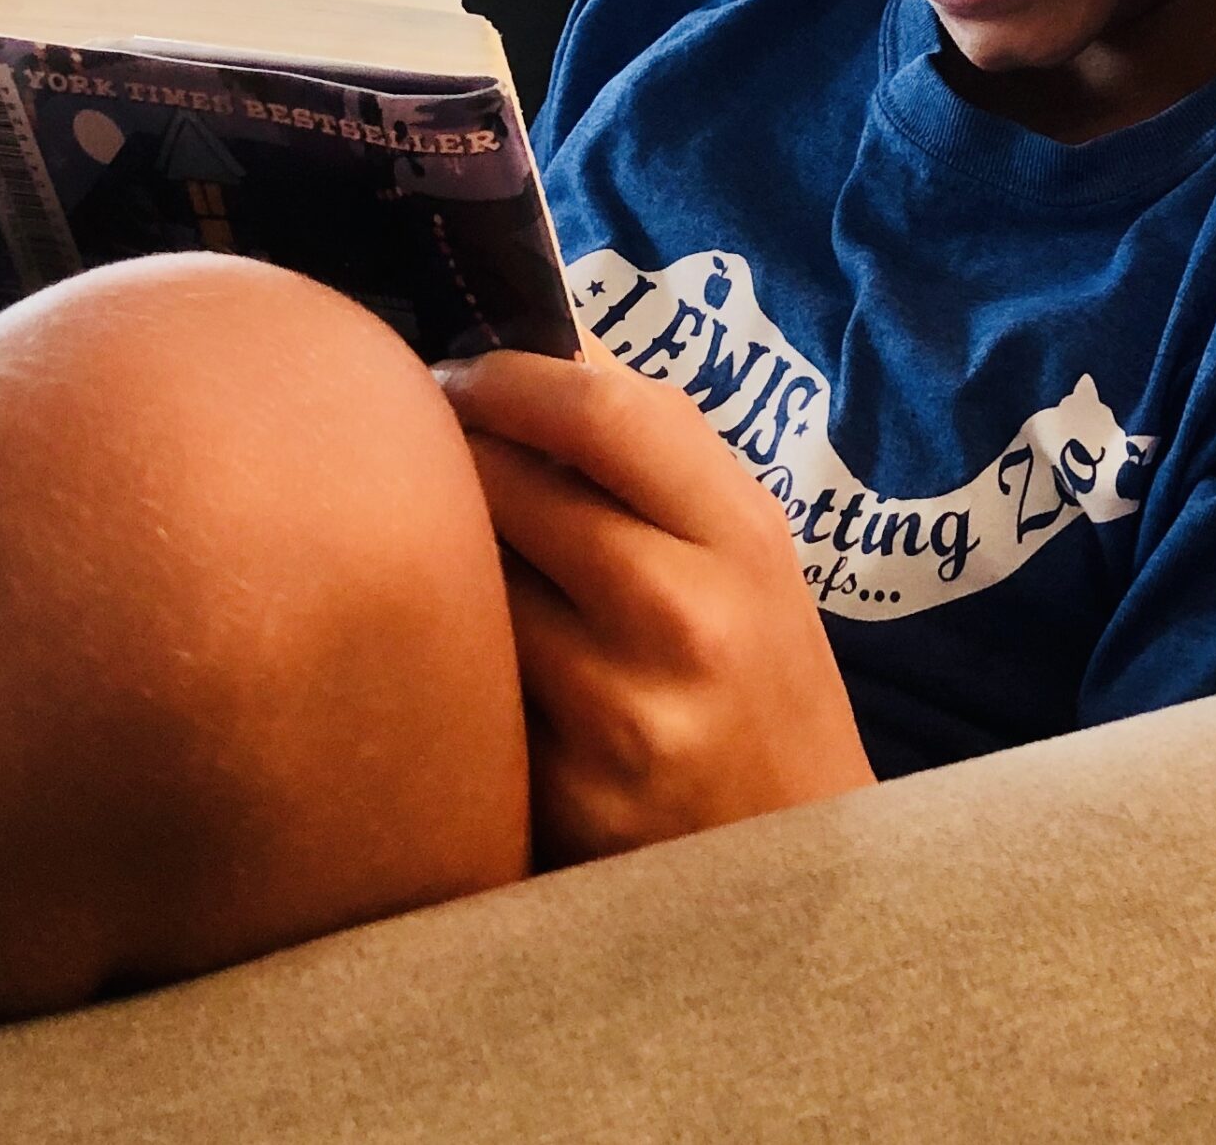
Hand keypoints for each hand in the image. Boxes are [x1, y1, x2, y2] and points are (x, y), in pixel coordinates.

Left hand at [439, 336, 875, 865]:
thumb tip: (545, 348)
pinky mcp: (555, 796)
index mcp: (740, 541)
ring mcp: (614, 715)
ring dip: (439, 557)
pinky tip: (453, 661)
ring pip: (471, 587)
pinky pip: (462, 687)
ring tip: (437, 554)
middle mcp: (682, 619)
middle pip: (511, 488)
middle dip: (451, 457)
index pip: (606, 413)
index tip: (460, 376)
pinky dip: (445, 659)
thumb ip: (662, 456)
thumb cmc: (760, 680)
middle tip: (423, 453)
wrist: (792, 867)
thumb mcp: (751, 556)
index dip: (511, 378)